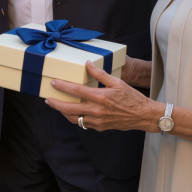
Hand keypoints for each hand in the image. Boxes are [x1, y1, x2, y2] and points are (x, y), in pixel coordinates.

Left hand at [45, 61, 161, 132]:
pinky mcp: (100, 127)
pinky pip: (83, 124)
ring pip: (74, 119)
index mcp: (100, 97)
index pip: (76, 91)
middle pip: (70, 109)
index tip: (54, 83)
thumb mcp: (117, 82)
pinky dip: (76, 118)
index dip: (63, 87)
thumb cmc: (132, 98)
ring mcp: (98, 121)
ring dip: (64, 113)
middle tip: (48, 99)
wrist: (143, 115)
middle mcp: (97, 111)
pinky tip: (73, 113)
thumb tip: (88, 64)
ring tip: (58, 106)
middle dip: (56, 104)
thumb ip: (100, 74)